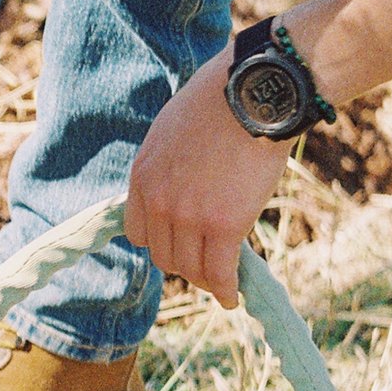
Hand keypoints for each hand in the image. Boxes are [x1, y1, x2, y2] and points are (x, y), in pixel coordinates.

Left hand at [125, 48, 289, 309]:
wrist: (253, 92)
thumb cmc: (221, 100)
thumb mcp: (173, 129)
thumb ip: (170, 164)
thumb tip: (185, 180)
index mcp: (142, 175)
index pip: (139, 232)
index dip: (161, 242)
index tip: (179, 245)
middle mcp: (158, 201)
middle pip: (163, 255)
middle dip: (184, 264)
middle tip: (206, 266)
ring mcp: (189, 216)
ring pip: (190, 268)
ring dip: (206, 279)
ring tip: (221, 282)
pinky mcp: (224, 225)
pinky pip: (220, 272)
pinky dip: (226, 290)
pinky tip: (233, 298)